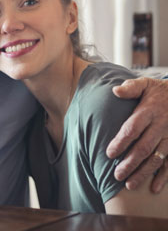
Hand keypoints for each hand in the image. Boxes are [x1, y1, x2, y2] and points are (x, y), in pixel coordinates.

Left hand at [106, 77, 167, 191]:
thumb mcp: (145, 84)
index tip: (109, 153)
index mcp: (149, 111)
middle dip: (130, 163)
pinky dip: (164, 177)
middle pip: (144, 147)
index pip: (132, 129)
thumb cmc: (159, 91)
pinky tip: (154, 188)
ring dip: (143, 173)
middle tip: (116, 175)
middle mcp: (160, 126)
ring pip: (156, 158)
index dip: (121, 142)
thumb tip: (115, 90)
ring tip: (129, 185)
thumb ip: (131, 87)